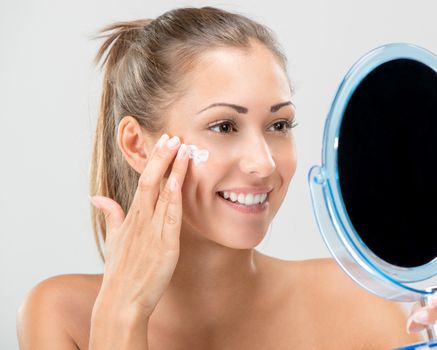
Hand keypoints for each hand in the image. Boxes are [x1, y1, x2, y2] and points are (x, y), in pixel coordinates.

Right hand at [90, 133, 188, 318]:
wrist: (120, 301)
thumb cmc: (120, 272)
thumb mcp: (113, 240)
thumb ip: (111, 215)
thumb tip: (97, 197)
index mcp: (131, 217)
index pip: (144, 182)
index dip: (155, 161)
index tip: (164, 142)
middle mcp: (140, 221)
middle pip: (150, 181)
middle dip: (162, 157)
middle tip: (173, 136)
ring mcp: (152, 232)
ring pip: (162, 194)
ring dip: (173, 170)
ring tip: (183, 149)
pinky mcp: (165, 246)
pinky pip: (171, 217)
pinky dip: (175, 198)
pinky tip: (180, 181)